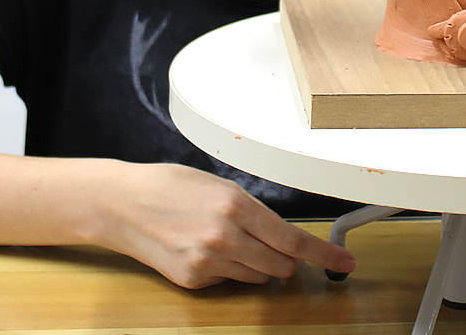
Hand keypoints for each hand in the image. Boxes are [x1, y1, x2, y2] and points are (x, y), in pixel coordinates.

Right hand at [98, 163, 355, 288]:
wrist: (122, 204)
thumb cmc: (169, 186)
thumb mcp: (218, 185)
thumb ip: (252, 211)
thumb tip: (282, 235)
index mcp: (235, 205)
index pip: (293, 241)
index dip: (323, 255)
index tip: (344, 262)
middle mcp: (225, 237)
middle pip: (280, 266)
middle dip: (286, 260)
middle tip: (274, 246)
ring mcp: (208, 263)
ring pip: (257, 277)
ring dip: (256, 264)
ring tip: (230, 241)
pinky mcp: (193, 280)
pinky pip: (229, 281)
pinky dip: (228, 269)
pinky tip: (206, 249)